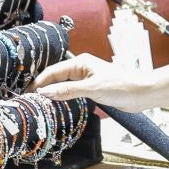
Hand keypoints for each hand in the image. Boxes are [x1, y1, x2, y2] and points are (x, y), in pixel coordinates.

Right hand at [32, 54, 150, 109]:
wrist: (141, 94)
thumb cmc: (120, 86)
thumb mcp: (92, 89)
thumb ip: (68, 91)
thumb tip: (45, 92)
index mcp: (81, 63)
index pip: (54, 71)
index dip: (40, 81)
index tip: (28, 93)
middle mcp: (82, 69)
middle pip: (56, 78)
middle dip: (44, 87)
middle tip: (30, 100)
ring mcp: (86, 79)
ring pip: (63, 86)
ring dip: (53, 93)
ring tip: (40, 104)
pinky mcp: (91, 89)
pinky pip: (71, 92)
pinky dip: (63, 98)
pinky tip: (56, 105)